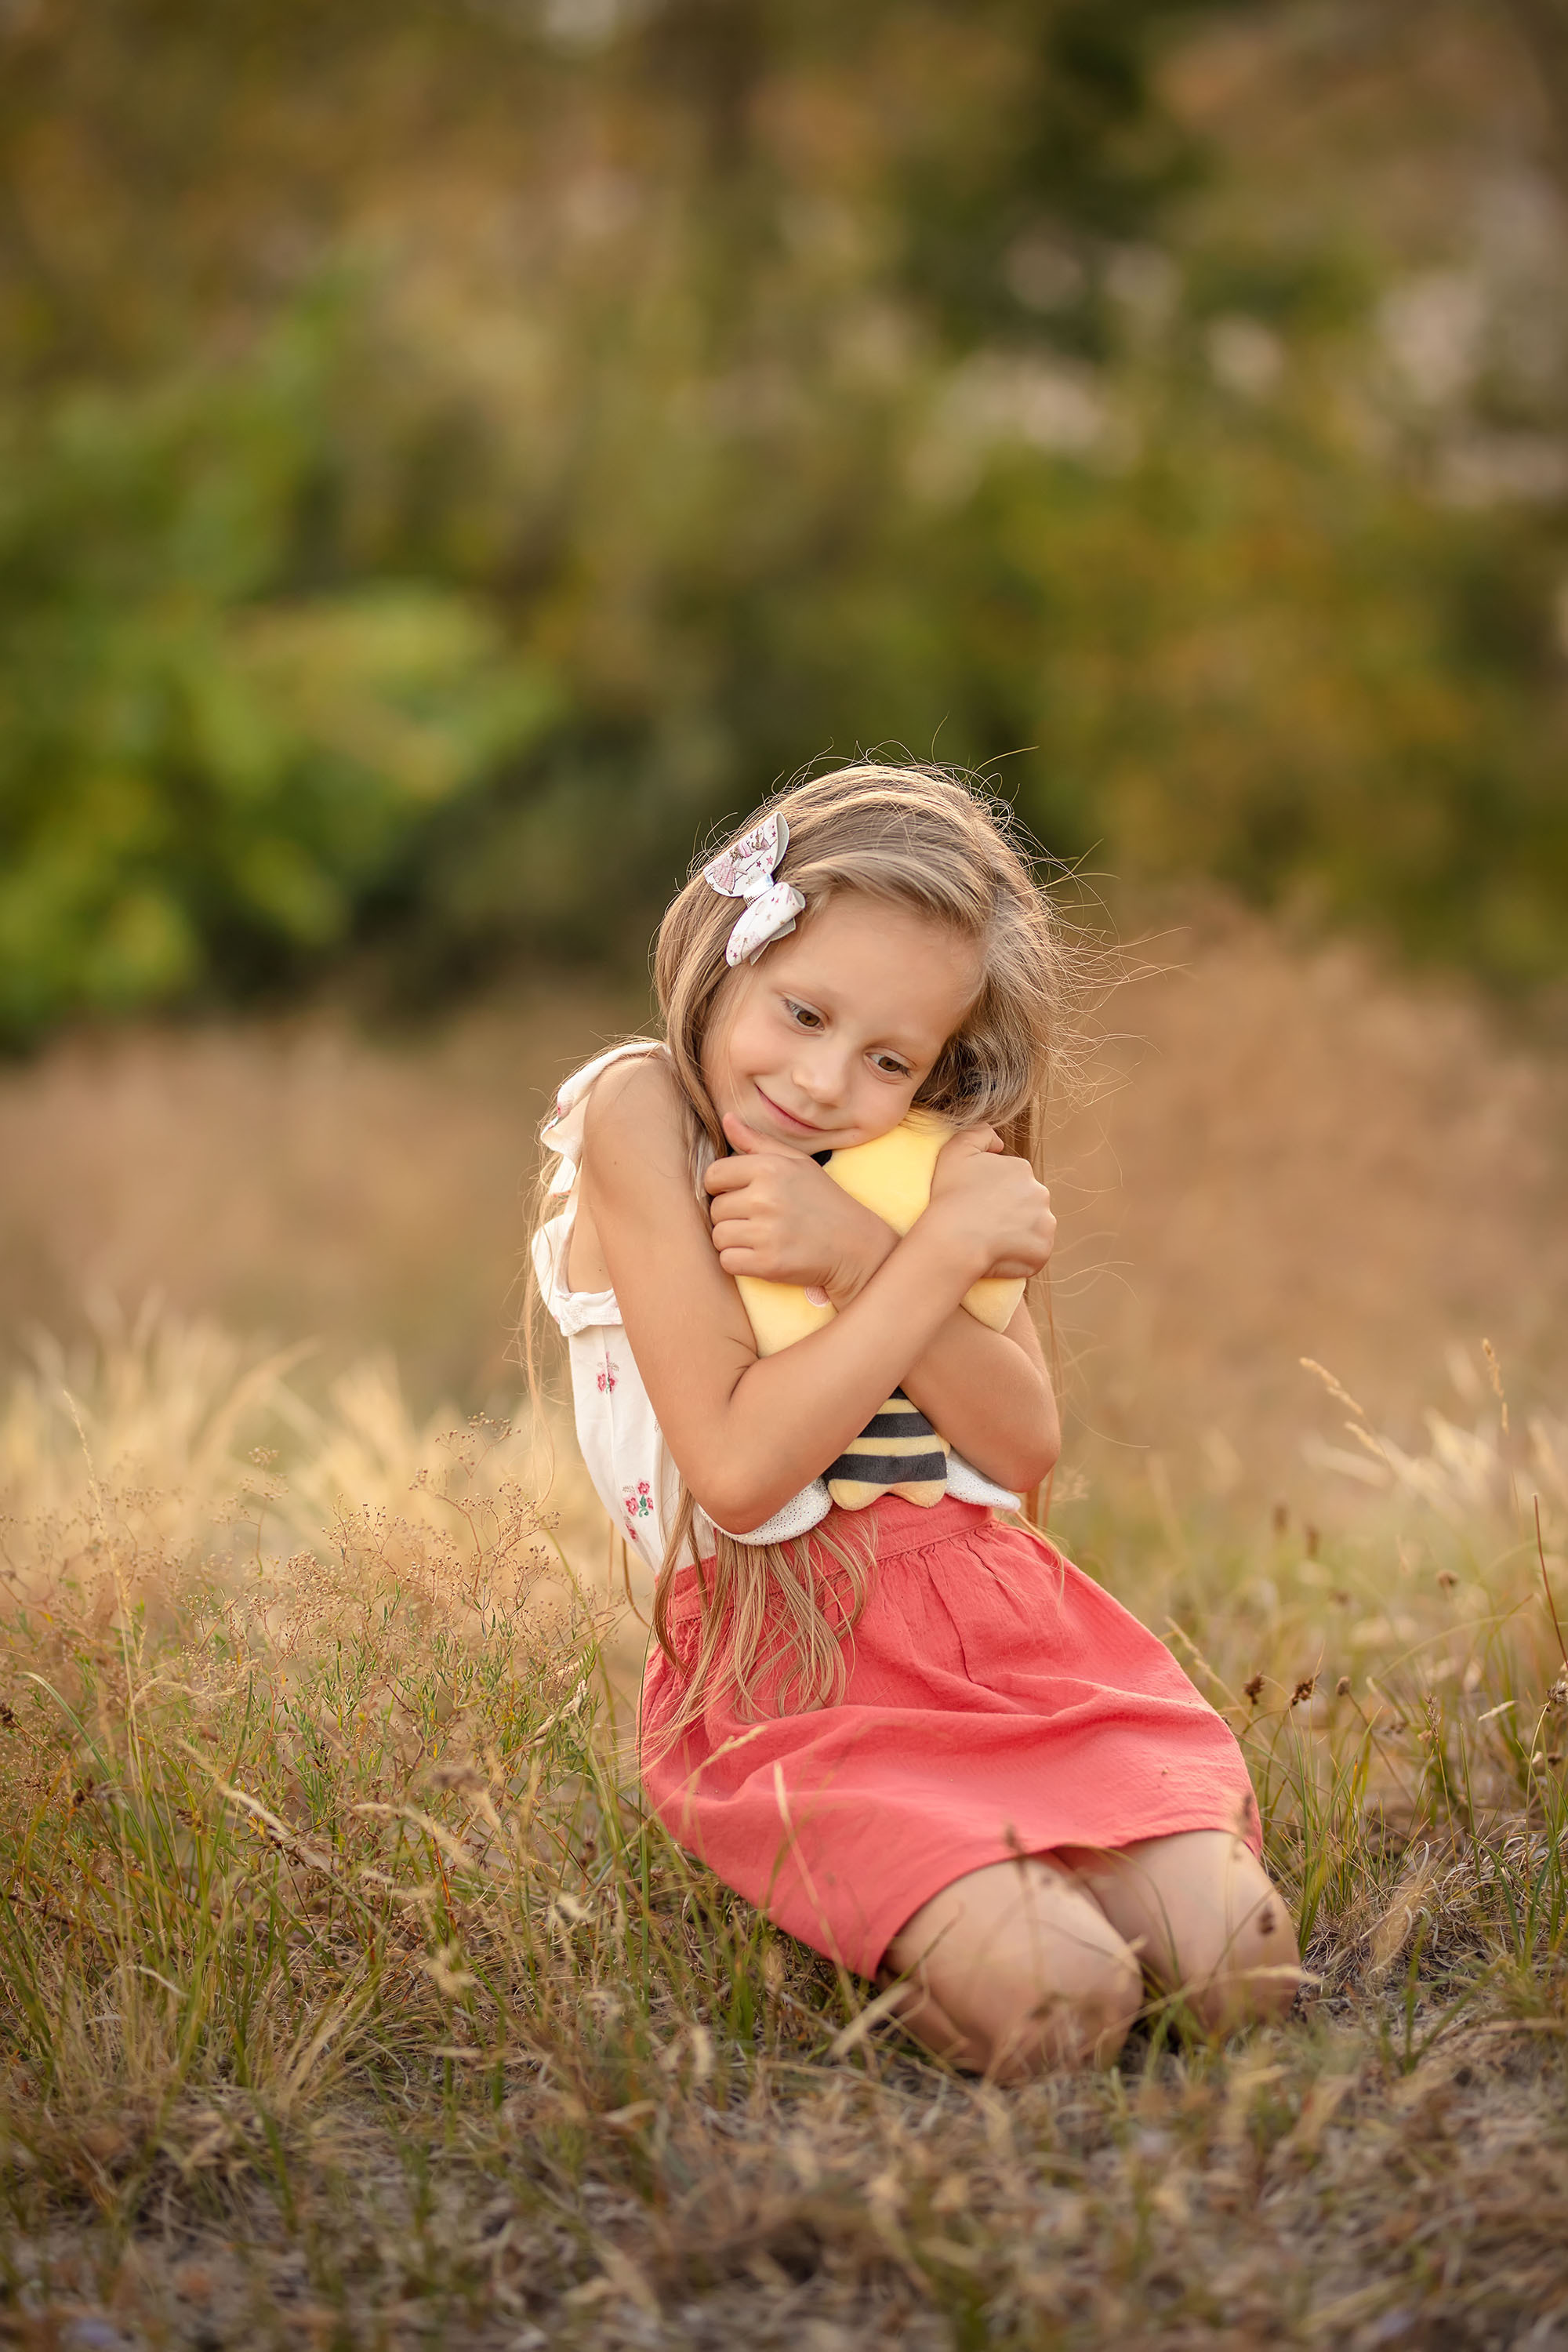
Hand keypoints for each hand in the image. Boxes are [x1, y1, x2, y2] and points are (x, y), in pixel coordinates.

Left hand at [702, 1114, 895, 1303]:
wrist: (856, 1245)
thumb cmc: (823, 1200)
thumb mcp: (797, 1163)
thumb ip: (758, 1142)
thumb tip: (726, 1119)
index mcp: (770, 1168)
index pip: (714, 1175)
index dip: (719, 1186)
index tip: (735, 1194)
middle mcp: (766, 1198)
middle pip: (716, 1209)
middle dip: (730, 1215)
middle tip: (756, 1219)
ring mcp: (767, 1232)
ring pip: (719, 1236)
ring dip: (733, 1240)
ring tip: (758, 1237)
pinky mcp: (769, 1263)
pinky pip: (728, 1261)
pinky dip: (738, 1261)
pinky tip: (759, 1255)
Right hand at [924, 1127, 1055, 1283]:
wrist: (953, 1238)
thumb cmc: (951, 1195)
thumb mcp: (956, 1149)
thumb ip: (979, 1133)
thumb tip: (1000, 1143)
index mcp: (1022, 1169)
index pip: (1012, 1182)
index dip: (993, 1194)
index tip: (977, 1205)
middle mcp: (1040, 1193)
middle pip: (1026, 1205)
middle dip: (1010, 1213)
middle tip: (983, 1225)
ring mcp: (1045, 1223)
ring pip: (1032, 1228)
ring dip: (1016, 1235)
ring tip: (989, 1242)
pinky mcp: (1043, 1251)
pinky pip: (1033, 1254)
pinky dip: (1019, 1257)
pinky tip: (997, 1256)